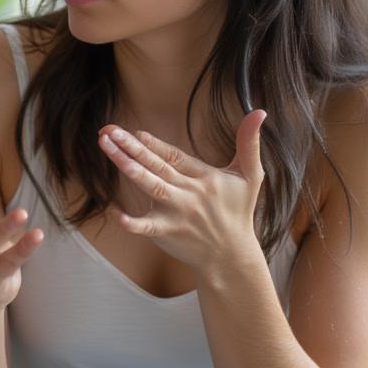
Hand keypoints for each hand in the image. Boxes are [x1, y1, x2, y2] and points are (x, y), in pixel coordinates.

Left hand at [97, 110, 266, 269]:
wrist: (232, 255)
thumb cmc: (237, 211)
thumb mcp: (250, 176)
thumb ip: (249, 144)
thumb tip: (260, 112)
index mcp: (205, 177)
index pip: (175, 156)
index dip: (156, 144)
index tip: (136, 132)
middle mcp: (189, 193)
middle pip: (157, 166)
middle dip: (132, 147)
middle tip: (109, 132)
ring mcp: (177, 213)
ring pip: (150, 186)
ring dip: (127, 166)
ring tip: (107, 149)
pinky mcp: (167, 232)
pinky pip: (146, 226)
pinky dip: (131, 221)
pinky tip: (114, 212)